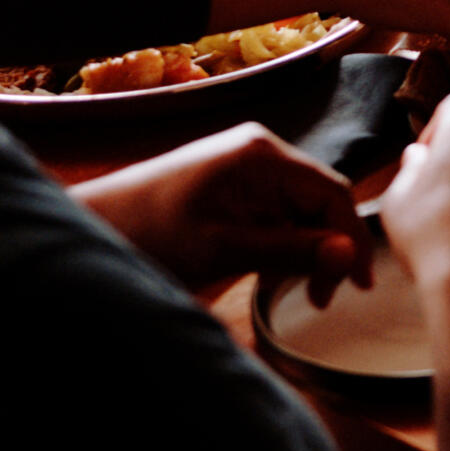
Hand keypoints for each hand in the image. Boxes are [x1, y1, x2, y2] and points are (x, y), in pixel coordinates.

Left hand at [70, 122, 371, 301]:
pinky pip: (277, 214)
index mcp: (263, 154)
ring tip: (298, 291)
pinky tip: (274, 272)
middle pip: (320, 200)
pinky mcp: (233, 187)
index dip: (351, 239)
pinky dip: (284, 245)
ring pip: (301, 210)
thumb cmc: (149, 233)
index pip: (332, 192)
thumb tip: (351, 253)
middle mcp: (261, 152)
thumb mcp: (224, 248)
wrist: (91, 229)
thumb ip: (291, 250)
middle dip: (329, 247)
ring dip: (307, 249)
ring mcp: (246, 168)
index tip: (359, 287)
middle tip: (321, 298)